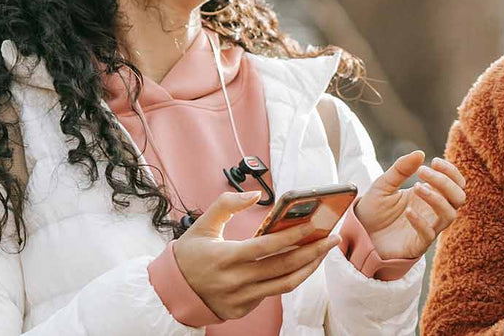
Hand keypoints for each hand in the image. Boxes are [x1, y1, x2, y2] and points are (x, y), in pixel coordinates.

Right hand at [173, 190, 340, 319]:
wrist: (171, 293)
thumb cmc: (188, 255)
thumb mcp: (201, 225)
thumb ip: (226, 204)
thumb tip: (255, 195)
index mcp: (225, 258)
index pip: (266, 248)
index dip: (291, 237)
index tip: (314, 226)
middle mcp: (235, 281)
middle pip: (283, 268)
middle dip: (312, 252)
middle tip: (332, 238)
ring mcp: (240, 299)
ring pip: (285, 284)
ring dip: (309, 267)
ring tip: (324, 251)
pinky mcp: (243, 309)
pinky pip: (273, 293)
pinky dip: (290, 277)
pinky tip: (303, 263)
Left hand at [354, 151, 466, 259]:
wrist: (358, 234)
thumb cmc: (374, 209)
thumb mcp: (384, 184)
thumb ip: (401, 169)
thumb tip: (420, 152)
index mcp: (429, 194)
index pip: (455, 182)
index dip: (450, 171)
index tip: (433, 161)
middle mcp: (432, 211)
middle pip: (458, 197)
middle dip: (445, 182)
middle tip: (422, 171)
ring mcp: (427, 228)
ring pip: (450, 215)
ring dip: (437, 199)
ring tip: (416, 187)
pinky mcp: (417, 245)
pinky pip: (429, 234)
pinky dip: (421, 221)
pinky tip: (407, 212)